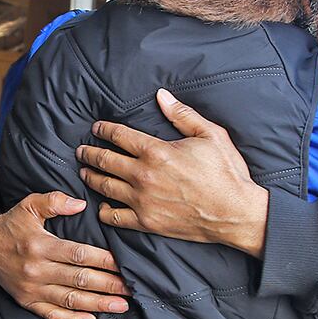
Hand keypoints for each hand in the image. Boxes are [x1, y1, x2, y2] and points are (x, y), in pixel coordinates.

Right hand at [0, 191, 127, 318]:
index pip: (78, 254)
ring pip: (70, 299)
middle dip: (108, 285)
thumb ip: (54, 202)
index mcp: (40, 245)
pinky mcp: (27, 301)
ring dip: (98, 304)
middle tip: (131, 288)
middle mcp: (37, 270)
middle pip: (79, 279)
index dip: (103, 260)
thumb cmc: (11, 224)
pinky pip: (51, 314)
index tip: (123, 264)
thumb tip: (80, 204)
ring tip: (121, 306)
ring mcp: (32, 289)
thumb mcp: (28, 205)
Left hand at [77, 89, 269, 256]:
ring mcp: (142, 201)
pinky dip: (103, 210)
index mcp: (156, 151)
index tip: (97, 128)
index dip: (104, 129)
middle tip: (82, 150)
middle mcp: (143, 175)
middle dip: (89, 152)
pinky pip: (114, 216)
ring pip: (104, 186)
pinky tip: (102, 204)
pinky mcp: (146, 222)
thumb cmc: (226, 173)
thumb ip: (182, 115)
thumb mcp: (210, 135)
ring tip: (84, 172)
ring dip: (90, 177)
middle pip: (105, 160)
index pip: (119, 135)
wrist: (235, 213)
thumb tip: (161, 96)